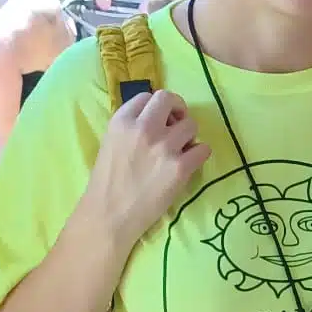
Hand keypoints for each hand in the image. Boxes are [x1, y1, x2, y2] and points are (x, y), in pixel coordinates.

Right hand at [90, 89, 209, 244]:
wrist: (110, 215)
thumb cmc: (107, 182)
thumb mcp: (111, 142)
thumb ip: (132, 126)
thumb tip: (159, 117)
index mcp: (122, 121)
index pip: (148, 96)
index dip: (157, 107)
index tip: (159, 120)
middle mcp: (144, 129)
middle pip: (170, 99)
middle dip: (177, 110)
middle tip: (176, 125)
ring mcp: (164, 147)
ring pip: (191, 124)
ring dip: (188, 135)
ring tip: (179, 150)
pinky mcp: (180, 167)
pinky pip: (204, 148)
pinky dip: (199, 154)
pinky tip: (188, 163)